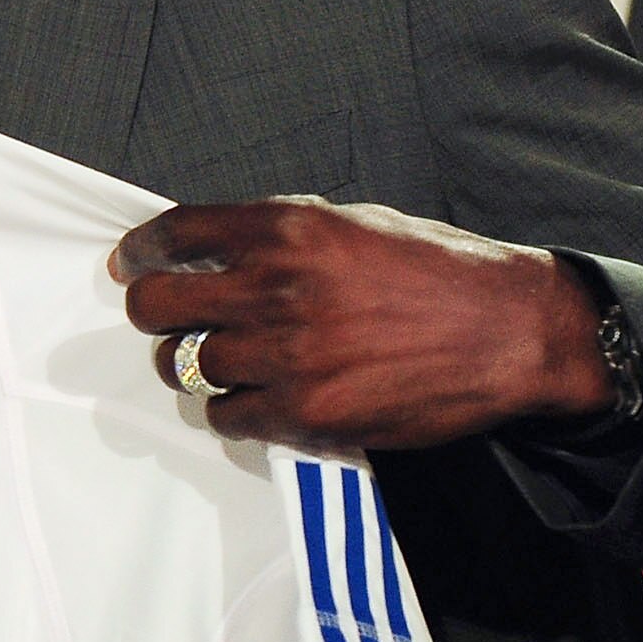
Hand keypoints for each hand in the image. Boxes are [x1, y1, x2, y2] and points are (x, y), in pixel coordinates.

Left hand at [110, 197, 611, 452]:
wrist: (512, 331)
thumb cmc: (438, 273)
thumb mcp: (352, 225)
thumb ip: (277, 238)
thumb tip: (208, 252)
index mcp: (286, 229)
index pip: (173, 235)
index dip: (140, 253)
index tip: (130, 266)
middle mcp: (276, 287)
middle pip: (157, 307)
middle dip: (154, 314)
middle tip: (171, 321)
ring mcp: (288, 355)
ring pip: (186, 367)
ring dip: (196, 366)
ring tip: (230, 362)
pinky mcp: (306, 414)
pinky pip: (225, 416)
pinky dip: (232, 409)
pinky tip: (261, 397)